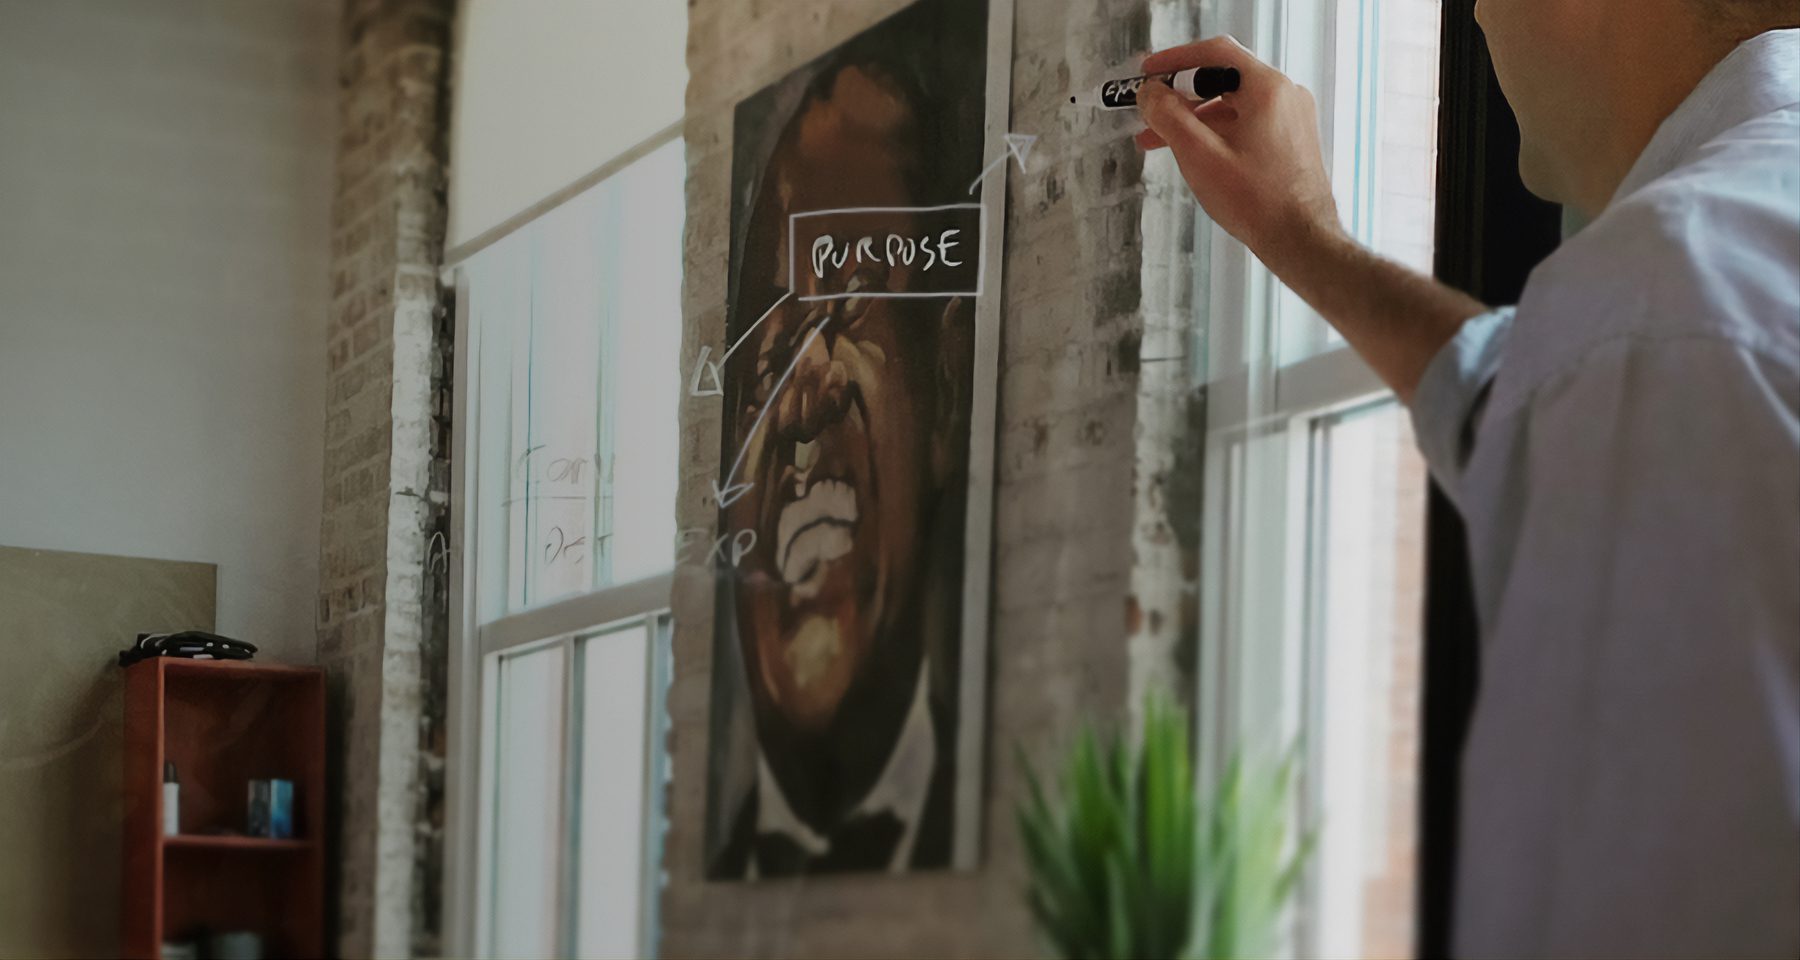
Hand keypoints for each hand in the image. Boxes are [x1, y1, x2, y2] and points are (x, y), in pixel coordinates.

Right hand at [1137, 37, 1343, 276]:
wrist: (1301, 240)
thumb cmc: (1257, 202)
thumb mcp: (1200, 156)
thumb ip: (1168, 117)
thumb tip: (1149, 93)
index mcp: (1268, 89)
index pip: (1215, 53)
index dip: (1175, 59)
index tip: (1149, 71)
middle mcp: (1285, 95)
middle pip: (1223, 79)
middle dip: (1180, 96)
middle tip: (1149, 111)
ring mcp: (1291, 117)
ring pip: (1233, 104)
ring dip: (1195, 118)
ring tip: (1161, 140)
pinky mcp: (1291, 139)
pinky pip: (1247, 122)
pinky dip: (1217, 131)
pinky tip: (1194, 152)